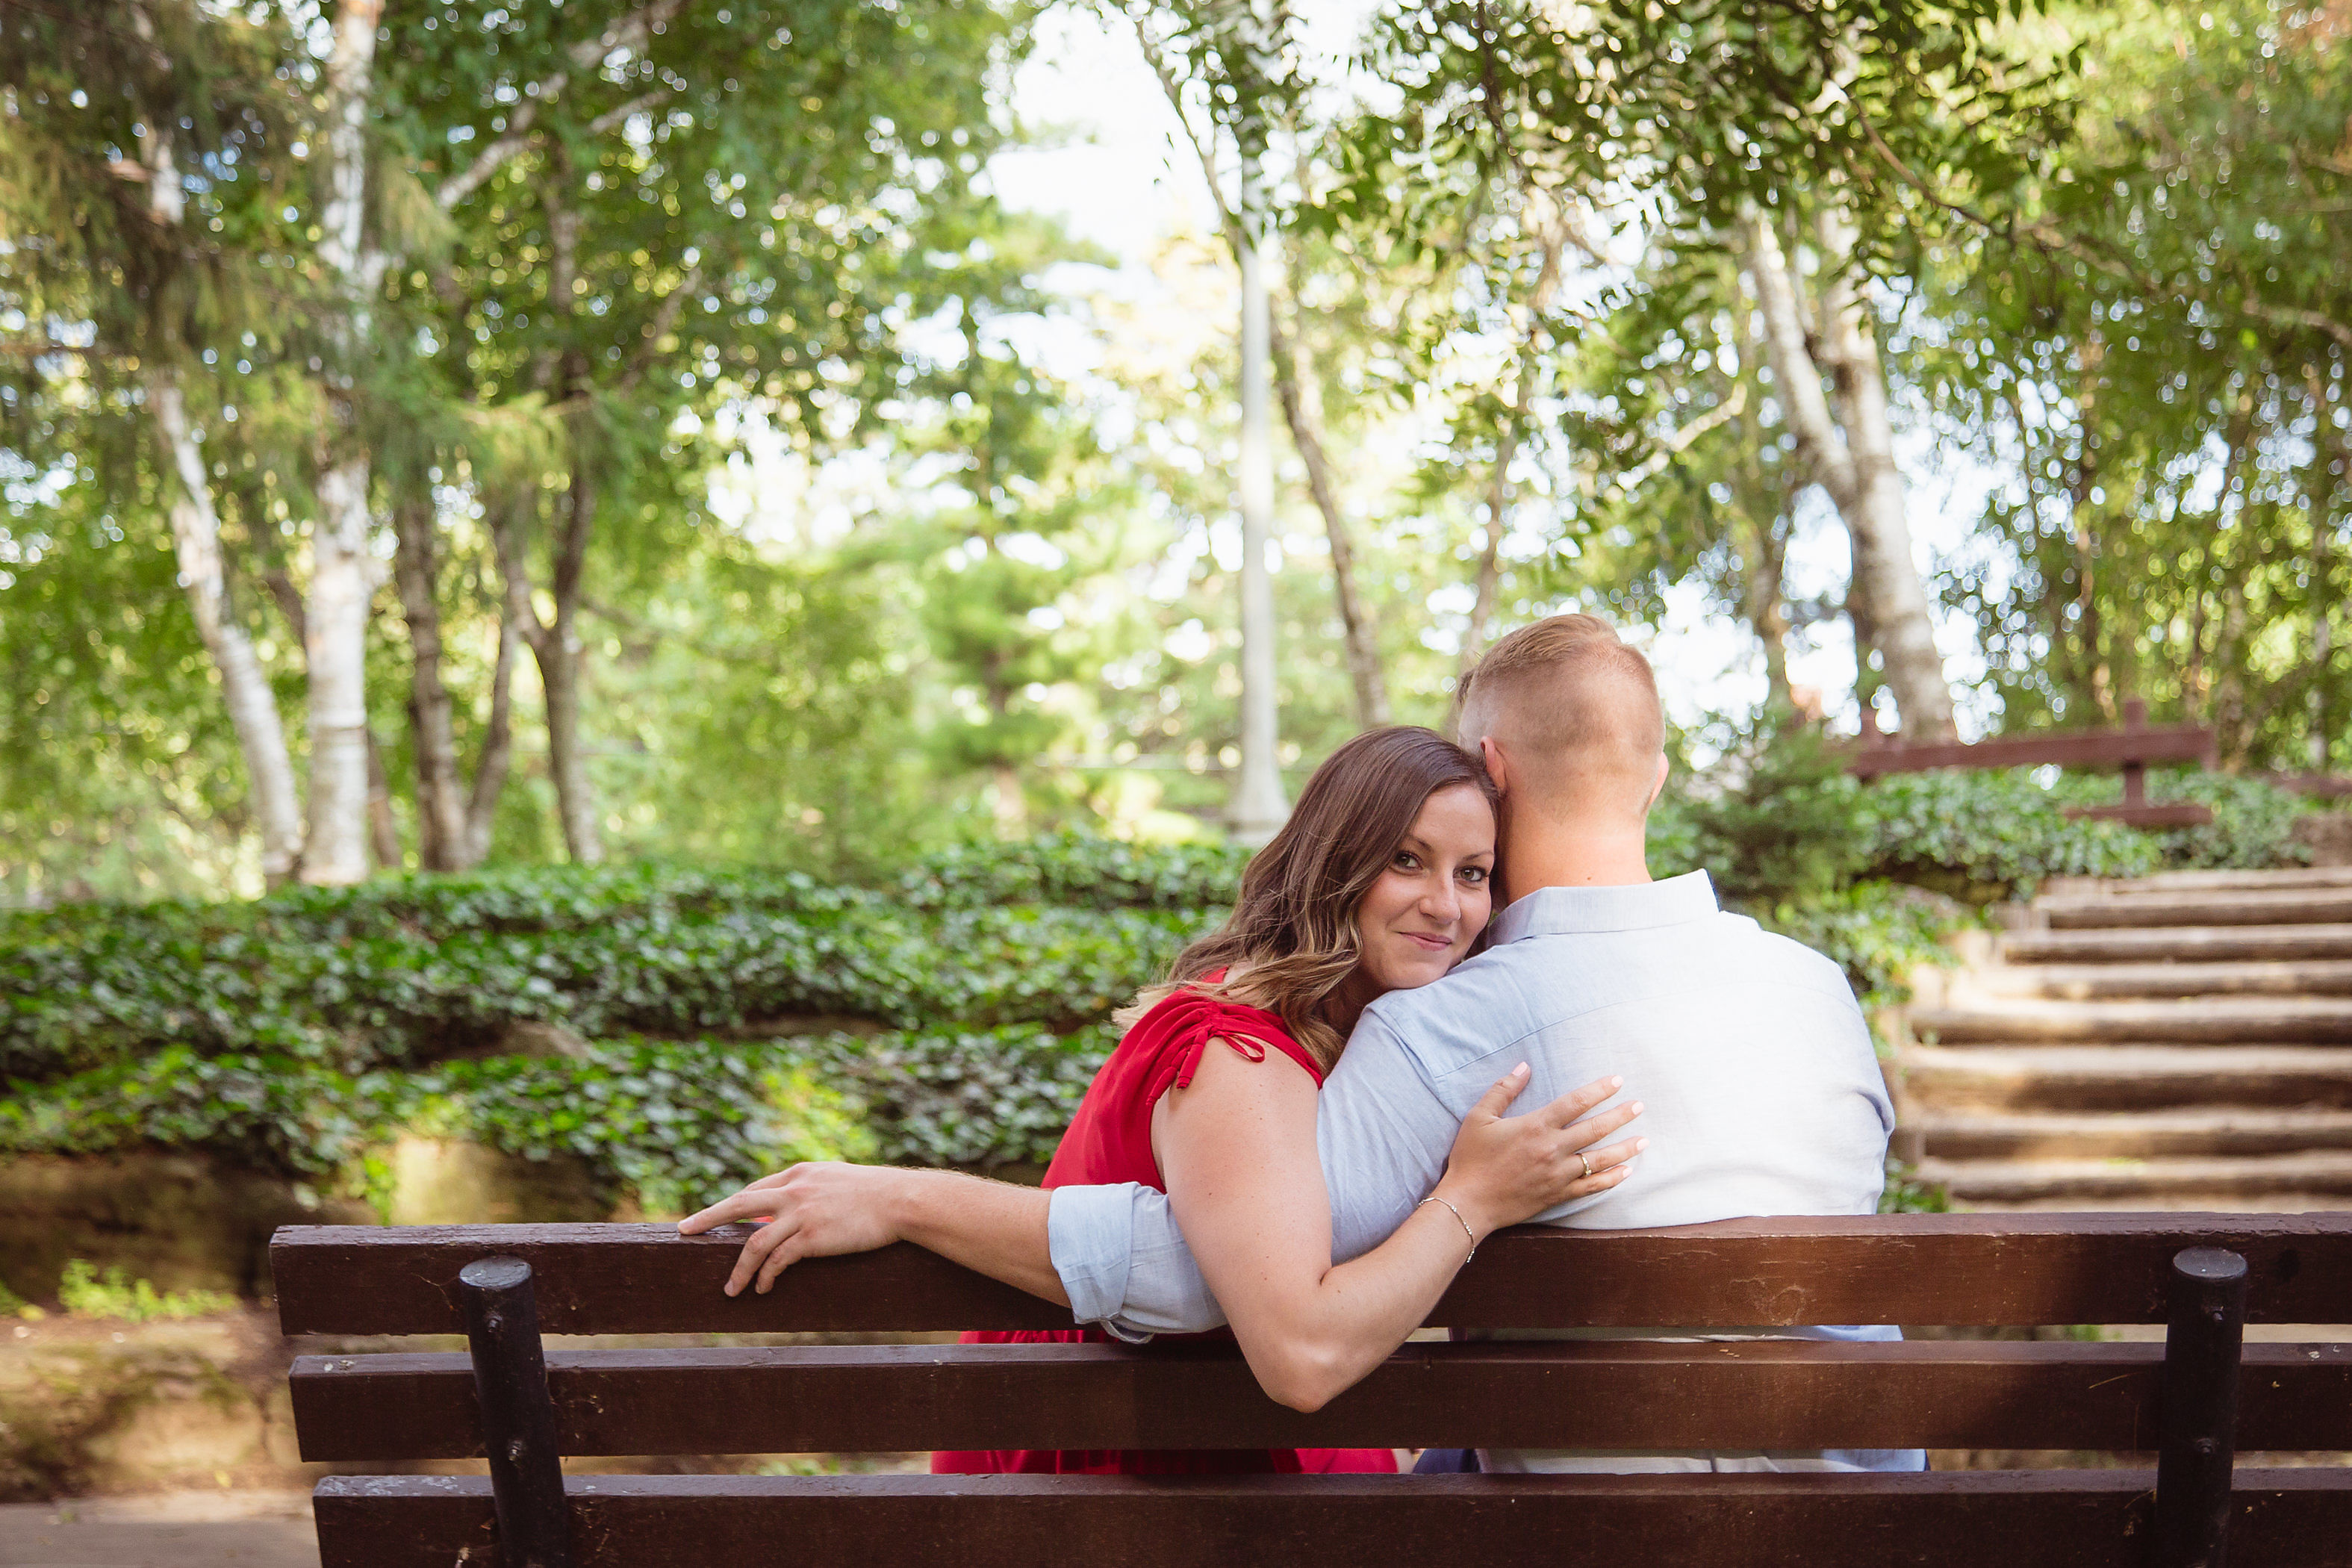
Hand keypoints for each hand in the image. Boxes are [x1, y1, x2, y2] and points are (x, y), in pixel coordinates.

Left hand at [676, 1162, 907, 1295]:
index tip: (714, 1218)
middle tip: (684, 1231)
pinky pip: (778, 1260)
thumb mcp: (836, 1179)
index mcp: (799, 1173)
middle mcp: (794, 1190)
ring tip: (731, 1290)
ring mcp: (802, 1213)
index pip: (754, 1190)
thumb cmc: (875, 1192)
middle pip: (738, 1205)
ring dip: (739, 1270)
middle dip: (707, 1218)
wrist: (900, 1200)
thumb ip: (812, 1189)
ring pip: (755, 1243)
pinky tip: (763, 1287)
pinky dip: (766, 1276)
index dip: (732, 1207)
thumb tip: (795, 1207)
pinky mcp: (813, 1237)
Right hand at [1434, 1067, 1644, 1237]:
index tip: (1617, 1081)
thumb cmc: (1471, 1158)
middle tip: (1639, 1106)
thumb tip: (1523, 1067)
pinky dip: (1611, 1179)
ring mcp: (1558, 1174)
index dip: (1598, 1090)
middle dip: (1621, 1115)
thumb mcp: (1479, 1117)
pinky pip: (1591, 1187)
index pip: (1575, 1102)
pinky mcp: (1558, 1195)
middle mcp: (1552, 1149)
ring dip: (1625, 1148)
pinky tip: (1626, 1172)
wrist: (1468, 1202)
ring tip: (1644, 1140)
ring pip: (1600, 1159)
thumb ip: (1502, 1090)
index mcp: (1535, 1126)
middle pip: (1595, 1128)